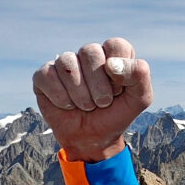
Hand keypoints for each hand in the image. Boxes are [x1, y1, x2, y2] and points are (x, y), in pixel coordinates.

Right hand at [33, 38, 152, 161]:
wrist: (93, 139)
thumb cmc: (117, 115)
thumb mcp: (140, 99)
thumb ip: (139, 76)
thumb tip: (111, 63)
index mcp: (114, 55)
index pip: (116, 45)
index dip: (119, 71)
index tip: (119, 91)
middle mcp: (89, 55)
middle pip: (90, 51)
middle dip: (99, 85)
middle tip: (103, 103)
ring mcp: (66, 64)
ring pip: (68, 64)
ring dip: (81, 94)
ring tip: (87, 106)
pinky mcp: (44, 75)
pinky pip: (47, 76)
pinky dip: (61, 97)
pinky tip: (68, 105)